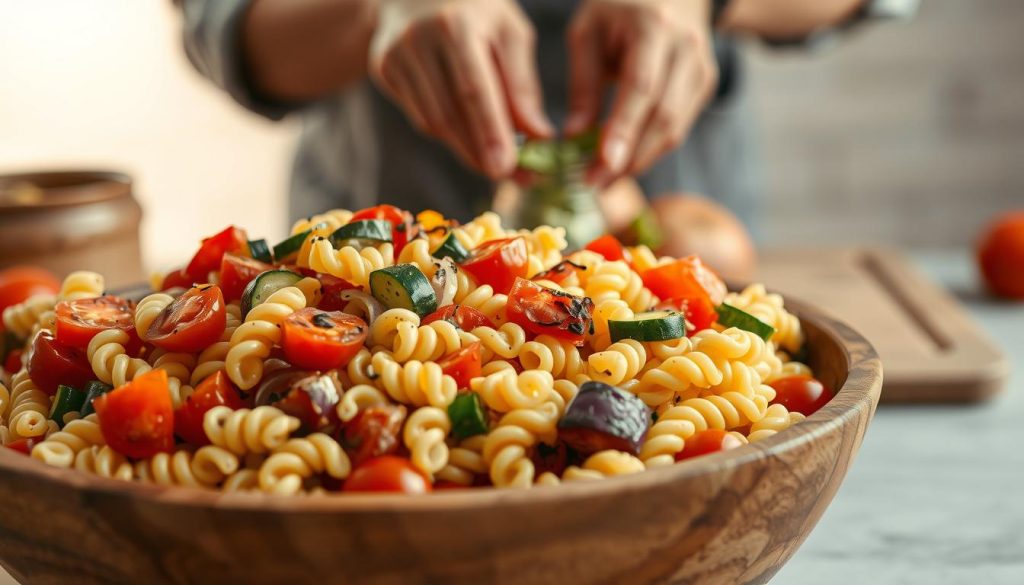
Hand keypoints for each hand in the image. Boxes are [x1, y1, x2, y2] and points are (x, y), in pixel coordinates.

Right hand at [369, 0, 552, 178]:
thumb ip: (523, 84)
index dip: (489, 133)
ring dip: (465, 149)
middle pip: (449, 114)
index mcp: (456, 25)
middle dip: (480, 152)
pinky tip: (466, 132)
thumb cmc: (478, 10)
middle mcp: (418, 39)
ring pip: (433, 122)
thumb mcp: (510, 33)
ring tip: (493, 161)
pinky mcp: (382, 69)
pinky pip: (420, 116)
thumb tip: (539, 136)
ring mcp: (395, 55)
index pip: (473, 90)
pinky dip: (448, 132)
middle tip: (508, 176)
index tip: (505, 169)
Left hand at [566, 0, 718, 185]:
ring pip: (675, 129)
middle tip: (594, 184)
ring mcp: (701, 69)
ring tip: (604, 182)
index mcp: (653, 28)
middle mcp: (686, 49)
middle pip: (663, 116)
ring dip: (639, 162)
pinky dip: (650, 150)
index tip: (603, 165)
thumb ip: (582, 85)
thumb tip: (573, 138)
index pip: (641, 87)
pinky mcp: (704, 86)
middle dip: (629, 158)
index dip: (624, 130)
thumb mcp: (587, 33)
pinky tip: (624, 164)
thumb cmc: (617, 9)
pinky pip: (678, 128)